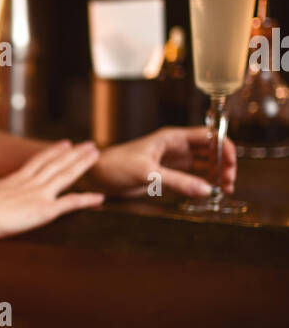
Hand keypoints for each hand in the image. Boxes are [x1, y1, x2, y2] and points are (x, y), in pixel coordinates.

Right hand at [0, 141, 104, 242]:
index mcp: (13, 181)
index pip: (38, 162)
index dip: (53, 152)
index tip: (64, 144)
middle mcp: (28, 183)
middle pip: (55, 163)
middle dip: (73, 153)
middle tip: (89, 144)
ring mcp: (38, 195)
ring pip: (65, 175)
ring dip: (82, 164)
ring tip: (95, 154)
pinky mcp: (43, 210)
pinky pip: (70, 203)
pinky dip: (86, 200)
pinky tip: (100, 198)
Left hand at [91, 126, 237, 199]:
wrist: (97, 175)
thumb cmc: (116, 165)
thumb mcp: (148, 174)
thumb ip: (177, 181)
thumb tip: (206, 190)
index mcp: (172, 137)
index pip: (209, 136)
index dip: (225, 148)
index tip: (231, 167)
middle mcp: (176, 145)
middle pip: (211, 149)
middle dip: (224, 164)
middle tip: (229, 184)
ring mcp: (173, 159)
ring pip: (204, 162)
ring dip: (216, 173)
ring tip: (225, 190)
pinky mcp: (168, 173)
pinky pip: (193, 174)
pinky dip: (204, 181)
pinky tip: (209, 191)